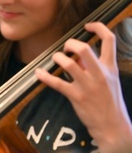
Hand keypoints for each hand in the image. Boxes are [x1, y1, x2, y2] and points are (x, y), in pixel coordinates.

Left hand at [35, 22, 131, 150]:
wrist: (114, 126)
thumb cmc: (110, 102)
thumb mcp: (110, 81)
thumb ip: (95, 67)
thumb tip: (78, 56)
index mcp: (110, 67)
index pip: (109, 40)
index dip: (99, 27)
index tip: (87, 25)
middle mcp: (100, 74)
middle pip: (84, 49)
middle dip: (70, 44)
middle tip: (66, 48)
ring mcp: (88, 86)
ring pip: (69, 64)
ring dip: (58, 59)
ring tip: (56, 60)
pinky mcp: (77, 97)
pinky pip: (57, 83)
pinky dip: (45, 77)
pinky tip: (39, 73)